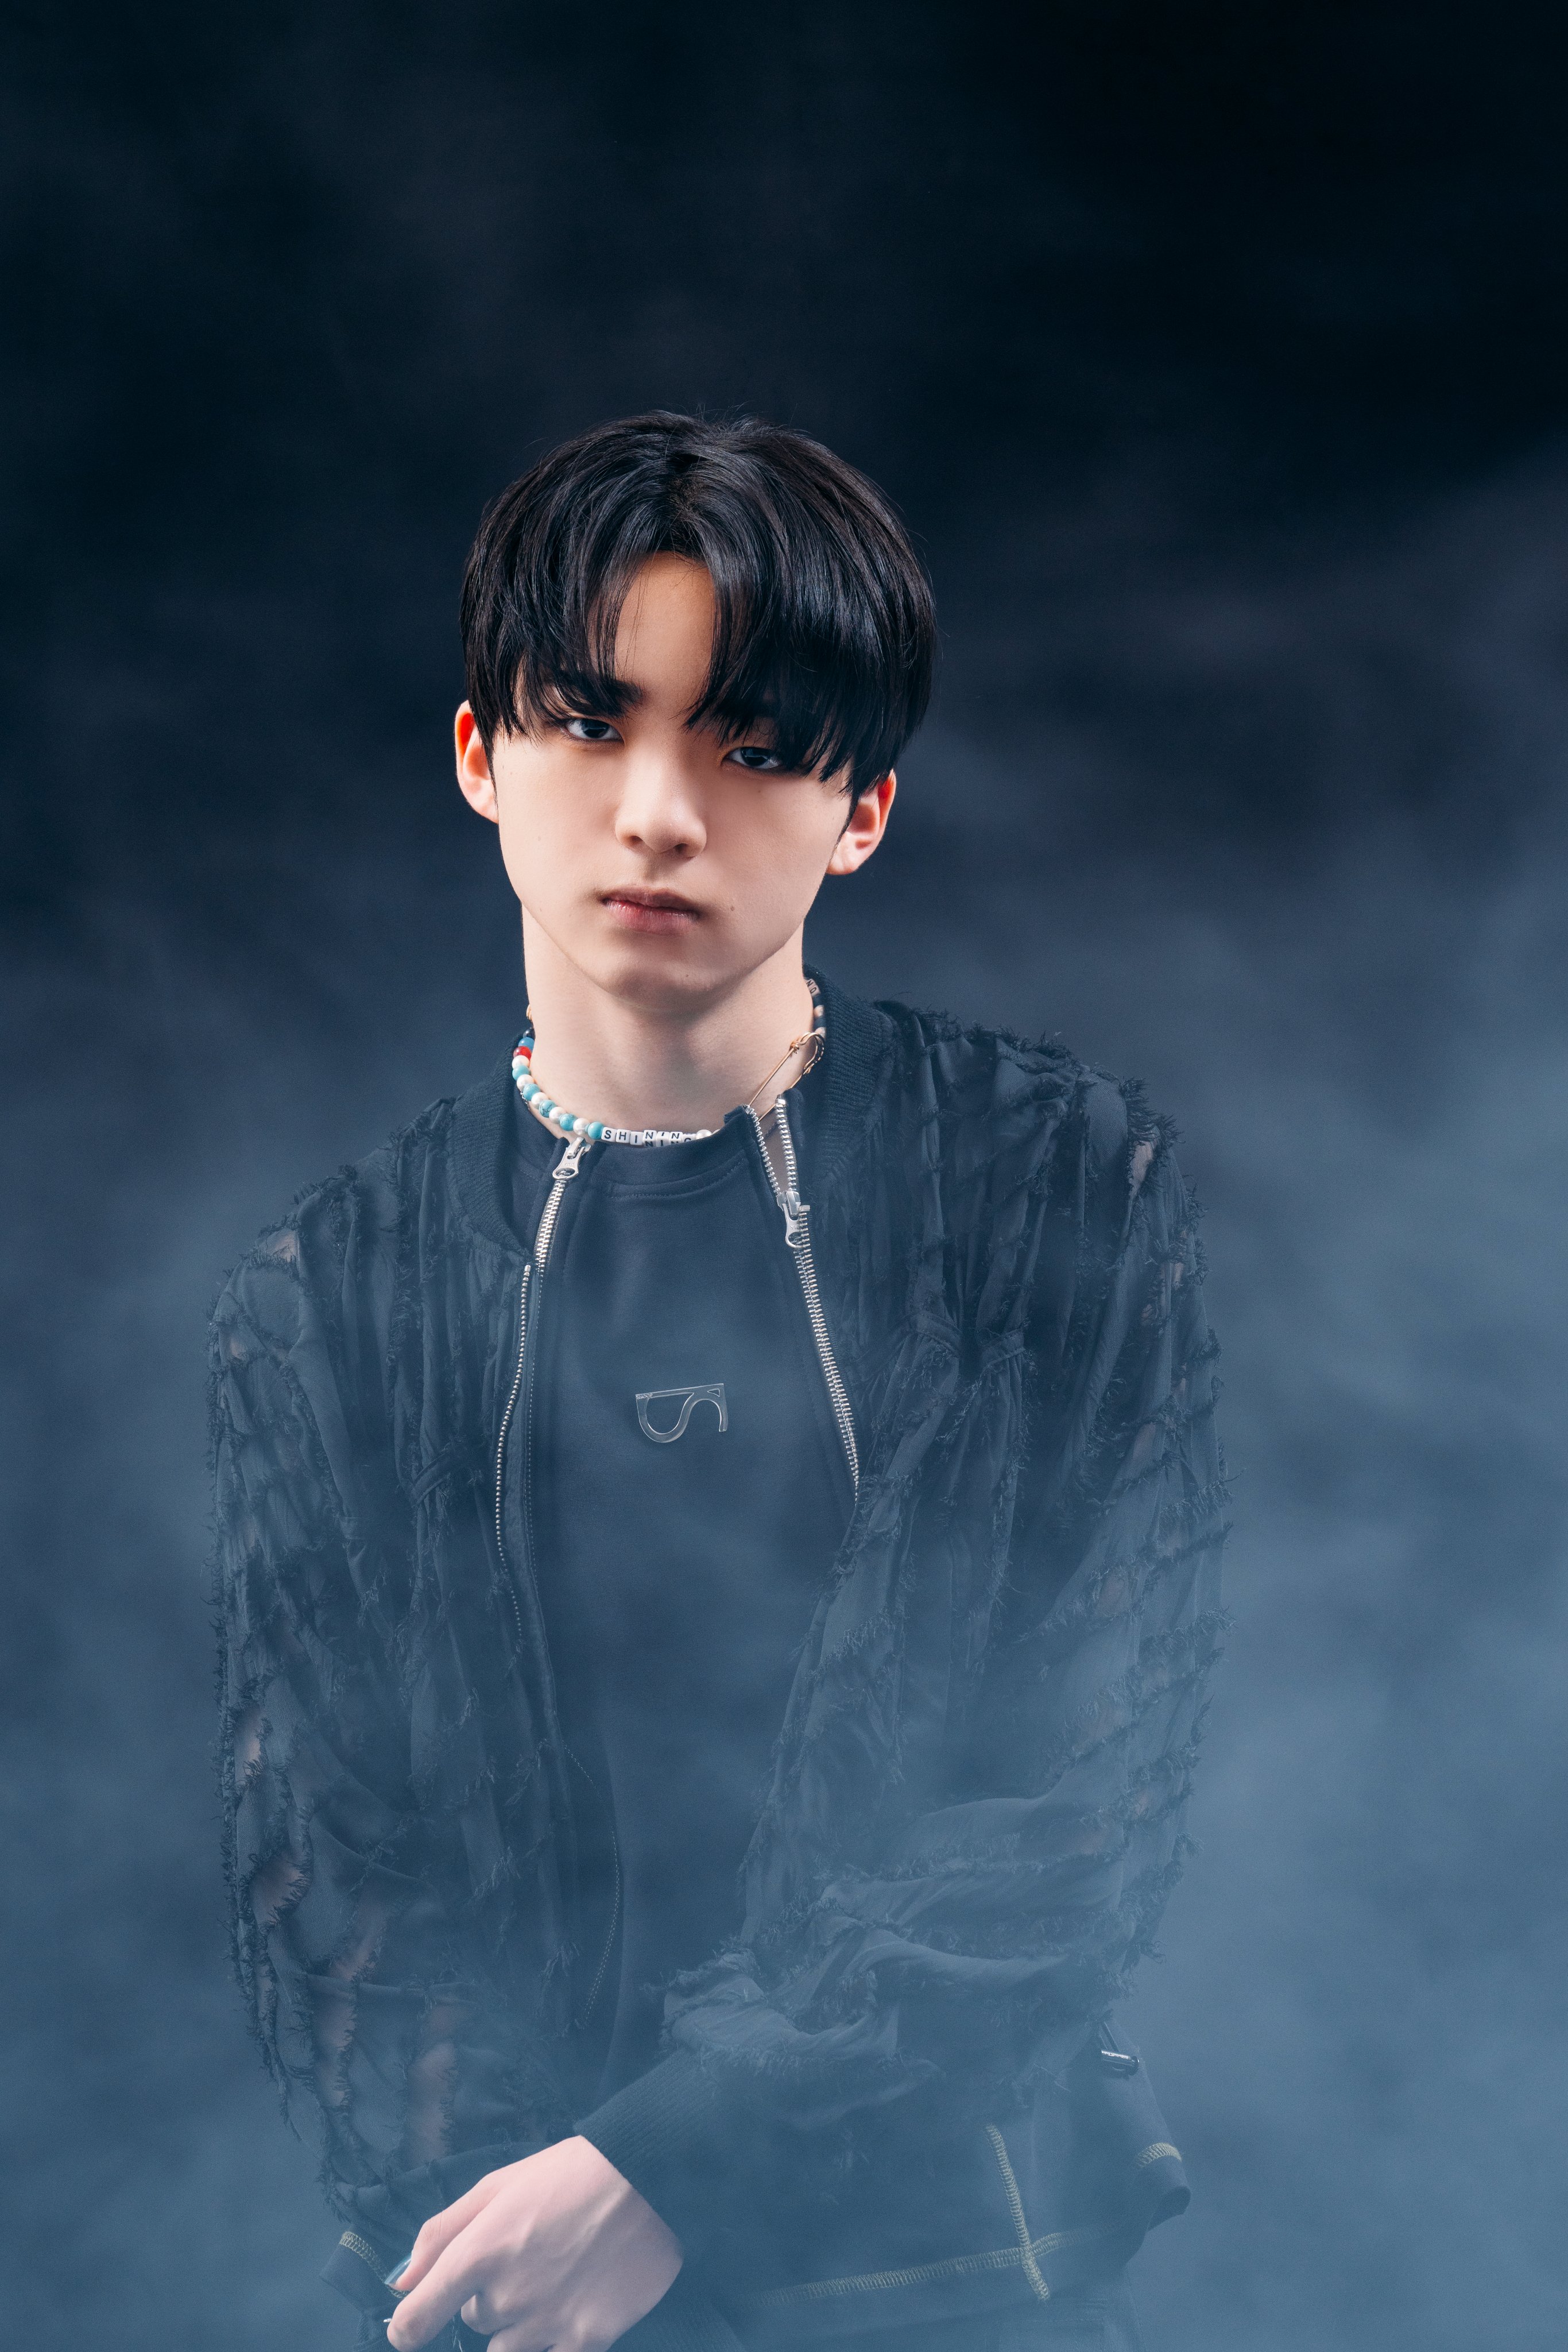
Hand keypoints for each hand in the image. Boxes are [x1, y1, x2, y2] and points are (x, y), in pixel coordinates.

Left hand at [385, 2135, 682, 2351]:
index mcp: (478, 2253)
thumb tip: (401, 2280)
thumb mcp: (497, 2184)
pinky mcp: (587, 2340)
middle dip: (486, 2298)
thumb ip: (441, 2233)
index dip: (407, 2326)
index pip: (415, 2318)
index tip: (411, 2326)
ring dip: (515, 2326)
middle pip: (473, 2322)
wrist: (649, 2178)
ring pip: (504, 2351)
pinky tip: (566, 2312)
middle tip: (525, 2259)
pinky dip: (548, 2346)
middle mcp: (506, 2297)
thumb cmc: (569, 2174)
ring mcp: (546, 2323)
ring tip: (549, 2282)